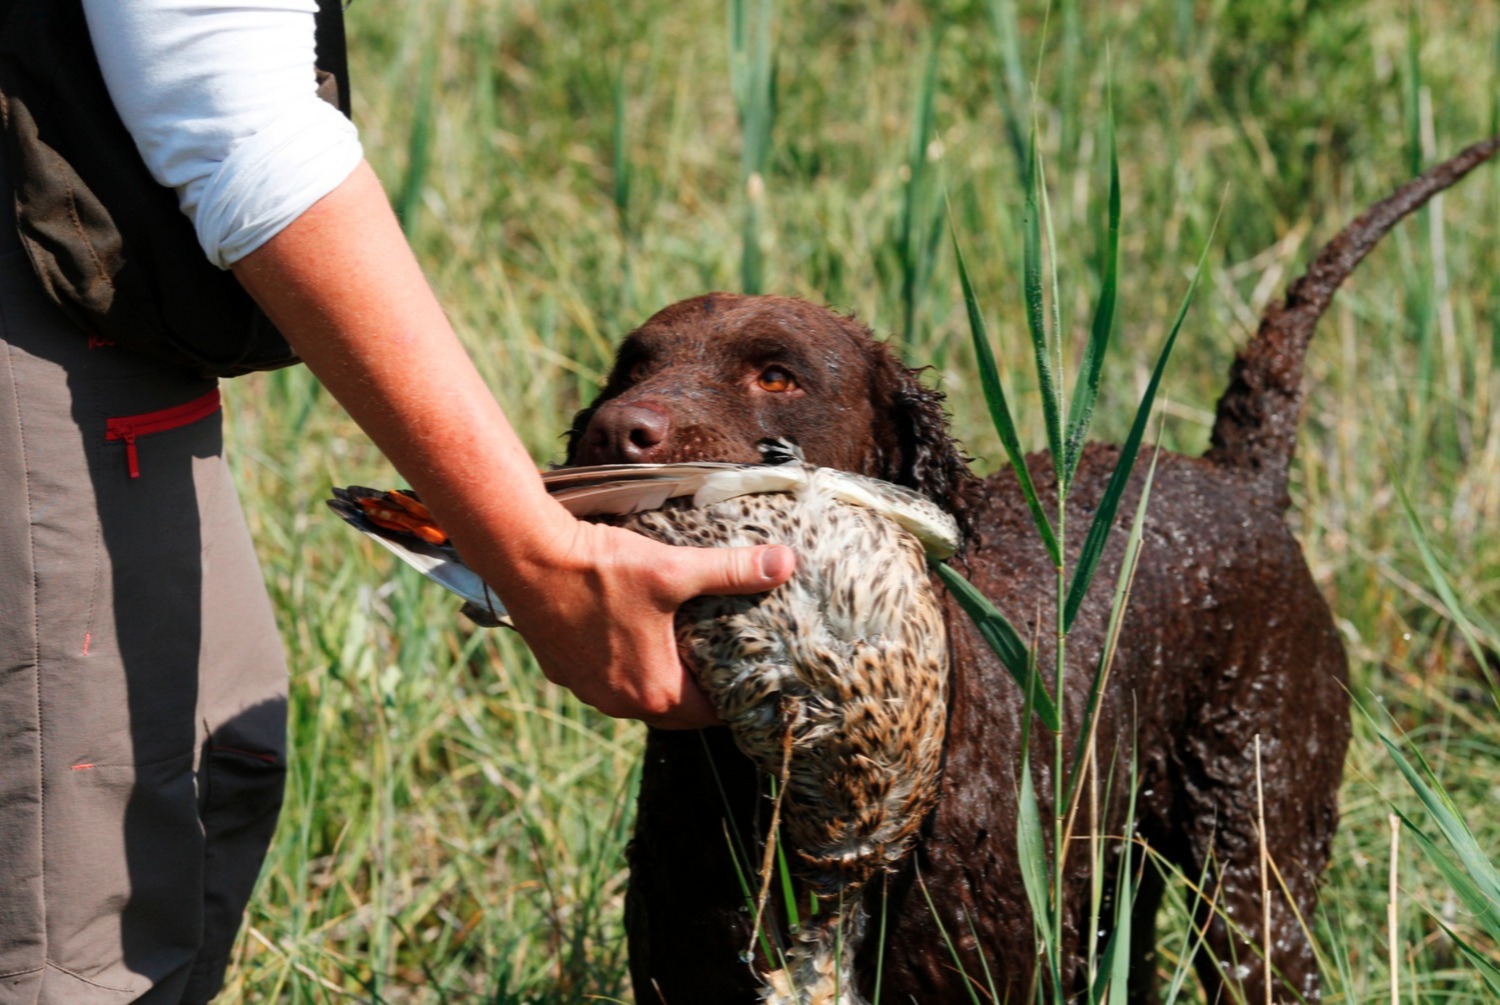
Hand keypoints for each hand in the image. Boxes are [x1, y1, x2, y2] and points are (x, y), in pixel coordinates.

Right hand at [498, 519, 795, 728]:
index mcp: (655, 691)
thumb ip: (733, 571)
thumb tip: (786, 563)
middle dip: (698, 694)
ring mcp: (586, 690)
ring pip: (635, 696)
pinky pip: (602, 679)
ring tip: (678, 649)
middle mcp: (619, 703)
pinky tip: (628, 632)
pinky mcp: (561, 670)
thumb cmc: (603, 570)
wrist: (529, 559)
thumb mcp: (676, 570)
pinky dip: (621, 665)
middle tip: (721, 665)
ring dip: (656, 680)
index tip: (750, 681)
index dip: (733, 699)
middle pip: (674, 712)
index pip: (709, 715)